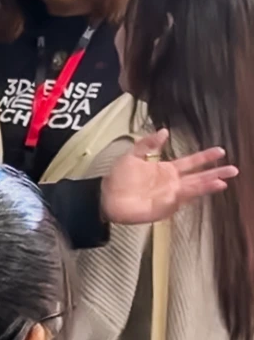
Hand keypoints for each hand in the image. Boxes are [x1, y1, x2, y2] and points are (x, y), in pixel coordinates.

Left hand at [100, 128, 236, 225]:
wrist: (105, 196)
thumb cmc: (118, 178)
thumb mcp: (133, 155)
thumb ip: (148, 144)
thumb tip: (165, 131)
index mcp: (167, 170)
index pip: (191, 162)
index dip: (205, 156)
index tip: (221, 150)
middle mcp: (172, 183)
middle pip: (199, 177)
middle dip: (216, 173)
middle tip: (234, 169)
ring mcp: (169, 196)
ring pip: (192, 190)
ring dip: (207, 186)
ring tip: (223, 182)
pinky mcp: (163, 208)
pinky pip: (178, 201)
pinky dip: (189, 195)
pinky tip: (200, 190)